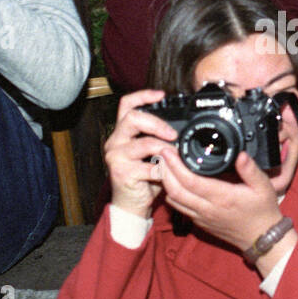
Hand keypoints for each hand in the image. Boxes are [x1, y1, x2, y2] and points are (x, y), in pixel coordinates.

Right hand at [105, 90, 176, 217]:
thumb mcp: (151, 153)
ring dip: (164, 148)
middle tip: (173, 134)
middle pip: (133, 118)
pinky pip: (148, 167)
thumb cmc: (144, 177)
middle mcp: (115, 141)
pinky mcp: (121, 173)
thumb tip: (182, 127)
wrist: (131, 204)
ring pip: (143, 143)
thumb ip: (159, 138)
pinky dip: (162, 170)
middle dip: (157, 123)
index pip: (126, 104)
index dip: (143, 95)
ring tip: (174, 155)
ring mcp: (116, 157)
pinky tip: (167, 173)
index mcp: (122, 132)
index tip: (161, 95)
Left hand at [155, 146, 284, 253]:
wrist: (261, 238)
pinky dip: (172, 193)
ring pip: (173, 200)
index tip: (169, 151)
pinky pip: (179, 208)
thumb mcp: (264, 187)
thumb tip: (240, 154)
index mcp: (222, 197)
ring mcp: (201, 217)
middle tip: (163, 154)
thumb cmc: (263, 211)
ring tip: (166, 165)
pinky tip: (174, 181)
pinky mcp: (199, 222)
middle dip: (165, 170)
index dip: (175, 165)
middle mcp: (207, 209)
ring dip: (165, 182)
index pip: (190, 180)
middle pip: (174, 190)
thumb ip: (251, 170)